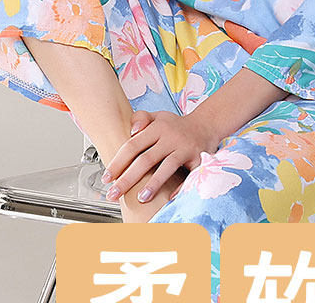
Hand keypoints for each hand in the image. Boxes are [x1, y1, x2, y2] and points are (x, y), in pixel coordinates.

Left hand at [101, 108, 218, 203]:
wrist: (207, 124)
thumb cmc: (176, 125)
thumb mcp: (158, 116)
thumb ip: (141, 119)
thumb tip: (130, 131)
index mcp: (158, 127)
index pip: (133, 145)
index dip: (118, 162)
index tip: (106, 178)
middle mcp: (171, 137)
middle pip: (146, 159)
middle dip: (127, 179)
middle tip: (113, 195)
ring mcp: (185, 148)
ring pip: (167, 167)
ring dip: (153, 184)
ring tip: (140, 198)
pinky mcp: (199, 159)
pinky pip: (189, 175)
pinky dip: (180, 187)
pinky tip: (169, 197)